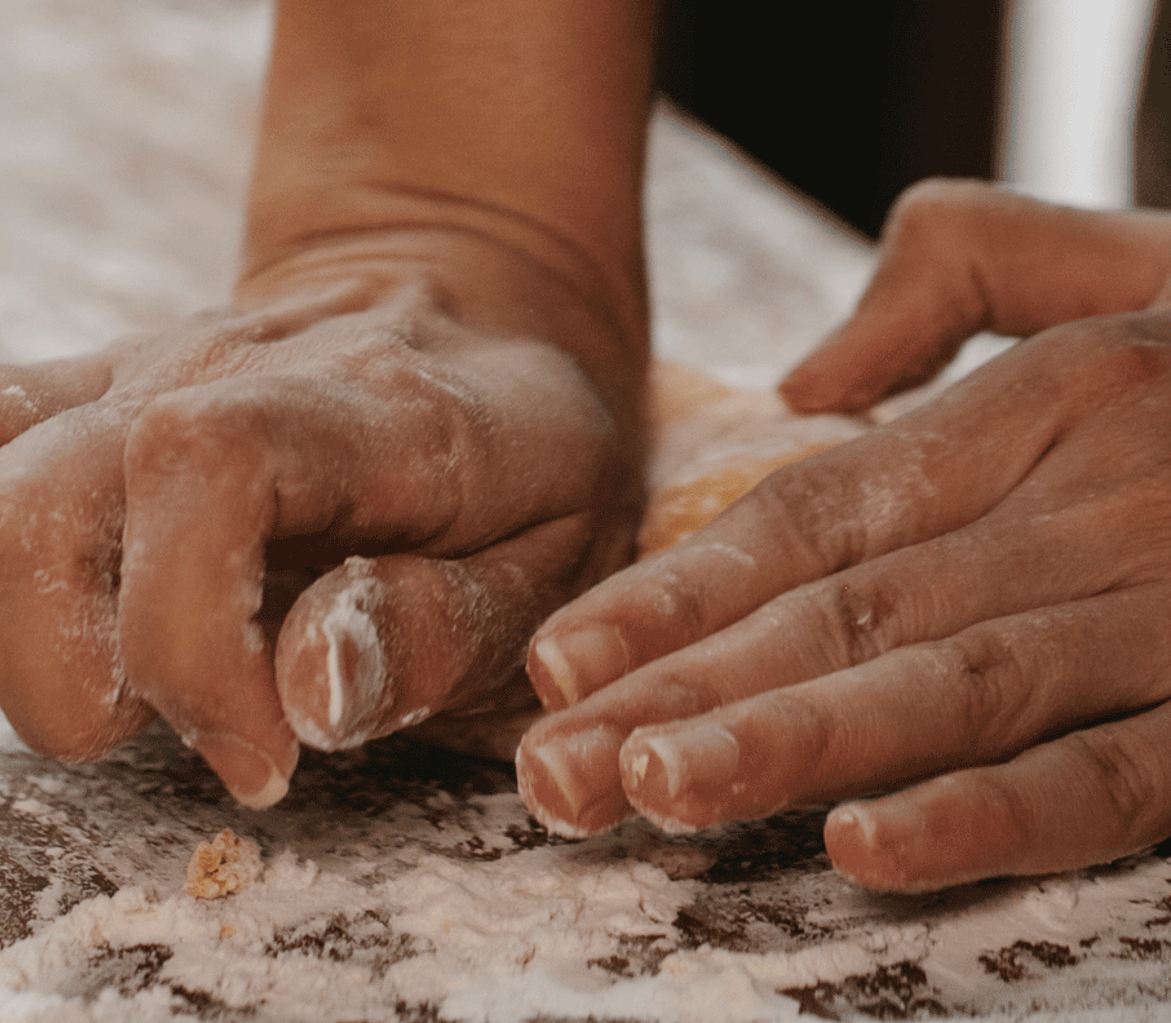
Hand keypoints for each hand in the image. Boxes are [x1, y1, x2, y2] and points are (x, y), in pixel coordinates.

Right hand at [0, 254, 641, 806]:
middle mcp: (184, 377)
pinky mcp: (27, 398)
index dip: (190, 647)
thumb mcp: (554, 558)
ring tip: (80, 658)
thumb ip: (442, 628)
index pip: (192, 470)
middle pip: (5, 501)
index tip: (259, 751)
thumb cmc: (511, 465)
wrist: (460, 307)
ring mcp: (88, 380)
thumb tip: (307, 687)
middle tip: (161, 720)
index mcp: (338, 410)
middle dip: (57, 682)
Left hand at [515, 180, 1170, 890]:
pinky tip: (866, 849)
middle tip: (556, 767)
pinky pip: (1114, 777)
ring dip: (793, 750)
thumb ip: (958, 274)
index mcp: (1049, 402)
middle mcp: (1099, 501)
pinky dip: (990, 818)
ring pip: (954, 692)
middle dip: (688, 694)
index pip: (818, 514)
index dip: (680, 593)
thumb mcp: (1122, 259)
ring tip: (654, 795)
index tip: (563, 661)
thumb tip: (808, 378)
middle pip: (851, 613)